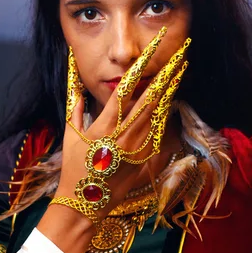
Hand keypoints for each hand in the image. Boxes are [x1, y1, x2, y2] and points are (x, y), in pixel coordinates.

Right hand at [55, 26, 190, 218]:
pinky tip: (174, 99)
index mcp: (104, 127)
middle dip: (165, 75)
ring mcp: (137, 148)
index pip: (124, 90)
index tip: (148, 51)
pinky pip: (159, 132)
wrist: (86, 200)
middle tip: (179, 55)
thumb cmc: (74, 166)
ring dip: (170, 91)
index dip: (138, 69)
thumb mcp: (70, 133)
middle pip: (149, 99)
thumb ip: (75, 104)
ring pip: (158, 114)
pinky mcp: (145, 159)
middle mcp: (124, 135)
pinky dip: (166, 114)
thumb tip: (73, 78)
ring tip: (181, 70)